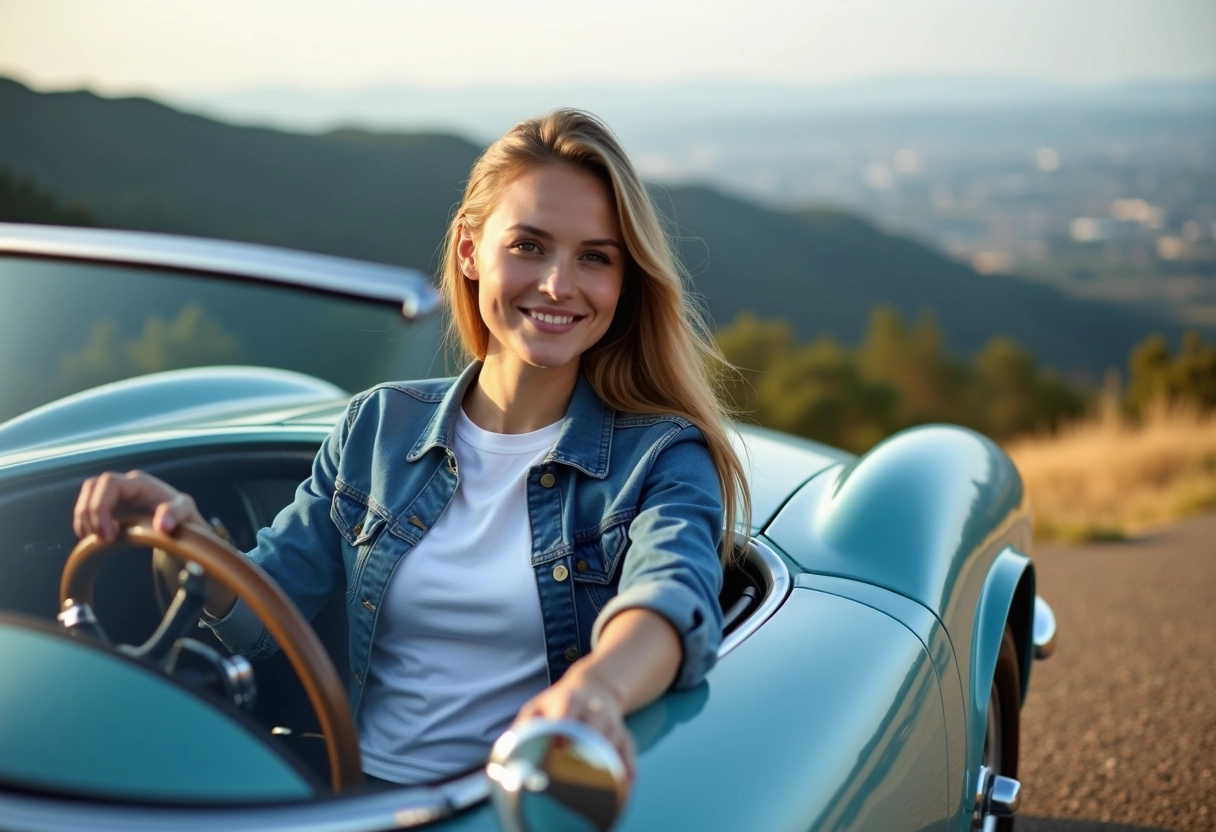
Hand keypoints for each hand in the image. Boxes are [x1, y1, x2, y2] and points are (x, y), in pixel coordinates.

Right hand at [72, 470, 234, 617]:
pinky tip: (92, 537)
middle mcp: (125, 484)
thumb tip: (163, 526)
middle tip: (100, 539)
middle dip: (90, 513)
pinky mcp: (111, 504)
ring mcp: (116, 493)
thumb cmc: (183, 514)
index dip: (101, 507)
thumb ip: (176, 515)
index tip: (109, 535)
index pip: (109, 483)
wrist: (183, 521)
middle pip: (92, 486)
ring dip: (83, 517)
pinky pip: (88, 506)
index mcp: (141, 483)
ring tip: (94, 539)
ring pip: (87, 495)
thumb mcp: (185, 512)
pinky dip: (84, 521)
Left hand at [513, 665, 636, 781]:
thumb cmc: (559, 703)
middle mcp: (594, 709)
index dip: (565, 724)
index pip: (569, 709)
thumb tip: (506, 753)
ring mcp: (611, 723)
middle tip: (576, 767)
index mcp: (570, 700)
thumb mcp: (538, 706)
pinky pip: (628, 753)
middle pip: (597, 724)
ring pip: (614, 739)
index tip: (560, 743)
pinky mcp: (624, 735)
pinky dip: (626, 768)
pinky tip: (623, 784)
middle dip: (589, 743)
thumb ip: (523, 726)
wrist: (596, 686)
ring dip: (606, 758)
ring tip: (596, 781)